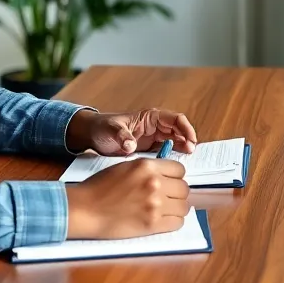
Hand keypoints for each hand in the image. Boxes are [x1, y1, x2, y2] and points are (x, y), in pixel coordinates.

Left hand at [65, 108, 197, 155]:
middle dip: (187, 140)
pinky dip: (173, 156)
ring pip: (175, 141)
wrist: (93, 136)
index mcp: (150, 117)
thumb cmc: (102, 128)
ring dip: (182, 148)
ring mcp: (154, 138)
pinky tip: (175, 165)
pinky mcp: (150, 149)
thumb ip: (121, 136)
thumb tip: (130, 145)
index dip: (185, 128)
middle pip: (178, 131)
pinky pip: (166, 151)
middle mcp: (155, 126)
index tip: (190, 140)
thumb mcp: (111, 130)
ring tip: (186, 159)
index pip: (175, 119)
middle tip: (190, 152)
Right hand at [65, 158, 190, 238]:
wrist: (84, 210)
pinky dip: (173, 222)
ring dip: (177, 209)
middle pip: (184, 188)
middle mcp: (155, 183)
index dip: (175, 177)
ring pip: (184, 207)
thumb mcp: (126, 167)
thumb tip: (168, 176)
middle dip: (177, 193)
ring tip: (166, 210)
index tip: (170, 183)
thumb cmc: (100, 188)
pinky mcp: (152, 224)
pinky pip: (177, 223)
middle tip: (167, 198)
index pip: (180, 170)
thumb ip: (148, 170)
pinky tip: (163, 220)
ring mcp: (155, 204)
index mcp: (147, 166)